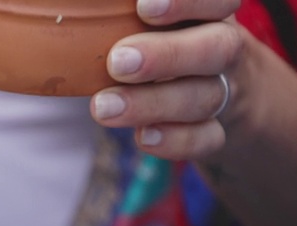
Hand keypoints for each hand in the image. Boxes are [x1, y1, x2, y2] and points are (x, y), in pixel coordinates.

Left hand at [90, 0, 242, 159]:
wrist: (225, 90)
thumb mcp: (149, 25)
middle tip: (117, 62)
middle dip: (166, 56)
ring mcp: (226, 91)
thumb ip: (122, 16)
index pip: (218, 1)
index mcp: (210, 13)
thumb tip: (70, 1)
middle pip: (217, 48)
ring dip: (152, 104)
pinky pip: (207, 139)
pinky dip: (175, 140)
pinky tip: (142, 137)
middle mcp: (223, 48)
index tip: (144, 7)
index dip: (188, 2)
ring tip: (103, 107)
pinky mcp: (218, 130)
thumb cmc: (168, 42)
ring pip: (205, 97)